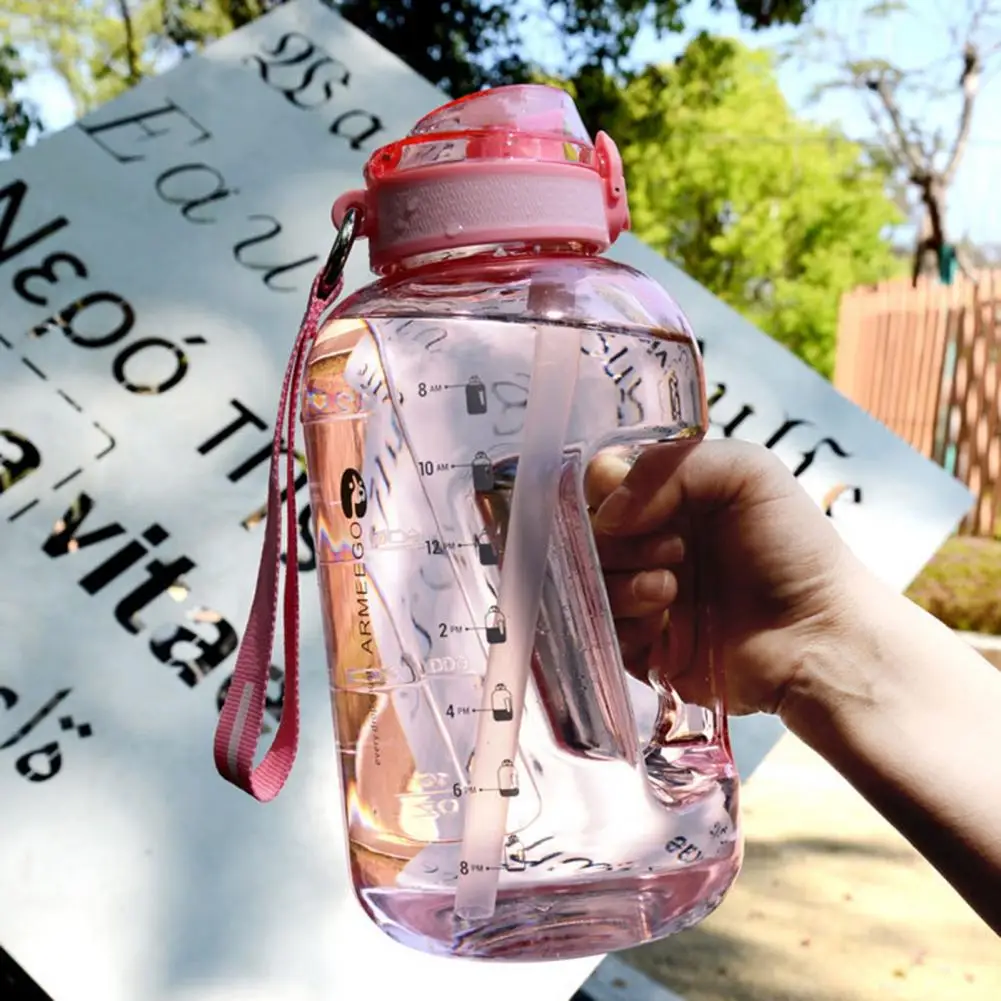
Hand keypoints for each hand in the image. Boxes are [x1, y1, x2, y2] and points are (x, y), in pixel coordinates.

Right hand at [586, 438, 858, 716]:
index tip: (632, 507)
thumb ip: (669, 466)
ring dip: (623, 583)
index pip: (600, 482)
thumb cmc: (793, 547)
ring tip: (672, 591)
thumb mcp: (747, 472)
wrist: (818, 635)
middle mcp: (647, 541)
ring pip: (586, 580)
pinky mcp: (638, 646)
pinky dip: (625, 622)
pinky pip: (597, 628)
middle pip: (586, 532)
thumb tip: (606, 513)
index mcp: (667, 497)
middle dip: (621, 541)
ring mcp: (639, 593)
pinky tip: (664, 624)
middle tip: (675, 551)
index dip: (605, 492)